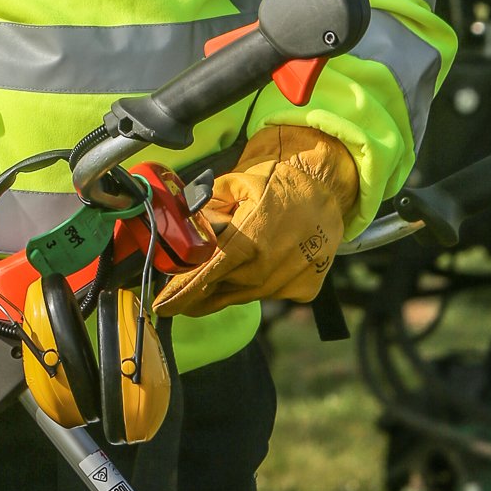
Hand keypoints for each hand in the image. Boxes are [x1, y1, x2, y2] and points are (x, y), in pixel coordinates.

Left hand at [156, 125, 358, 315]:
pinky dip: (258, 282)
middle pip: (220, 289)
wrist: (327, 191)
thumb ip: (207, 205)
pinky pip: (269, 293)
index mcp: (247, 242)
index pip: (205, 277)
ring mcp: (286, 283)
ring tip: (227, 266)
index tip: (163, 306)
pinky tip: (263, 262)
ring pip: (243, 295)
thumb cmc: (281, 184)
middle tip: (185, 280)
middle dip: (200, 286)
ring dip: (229, 285)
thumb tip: (182, 220)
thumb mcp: (238, 184)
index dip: (181, 294)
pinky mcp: (303, 290)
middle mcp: (266, 269)